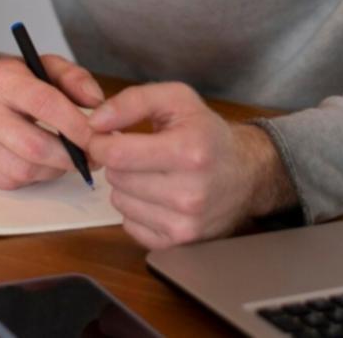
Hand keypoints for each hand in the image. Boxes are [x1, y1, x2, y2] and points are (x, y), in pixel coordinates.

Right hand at [0, 54, 104, 189]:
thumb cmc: (8, 82)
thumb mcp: (41, 66)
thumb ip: (74, 78)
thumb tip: (98, 103)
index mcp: (0, 79)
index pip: (45, 104)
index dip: (77, 125)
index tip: (99, 137)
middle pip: (35, 146)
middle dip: (70, 157)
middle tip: (90, 156)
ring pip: (23, 170)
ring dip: (53, 170)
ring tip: (65, 158)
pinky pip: (9, 182)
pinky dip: (31, 177)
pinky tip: (37, 162)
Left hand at [86, 82, 295, 248]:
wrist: (247, 172)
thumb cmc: (208, 134)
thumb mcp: (177, 99)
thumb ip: (132, 101)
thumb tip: (95, 122)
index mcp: (188, 151)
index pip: (118, 154)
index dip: (101, 142)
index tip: (105, 136)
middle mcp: (189, 192)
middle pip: (117, 177)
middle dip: (119, 161)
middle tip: (139, 152)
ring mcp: (184, 223)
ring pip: (120, 202)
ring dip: (127, 185)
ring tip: (152, 173)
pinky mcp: (179, 242)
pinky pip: (129, 225)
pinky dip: (136, 210)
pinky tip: (156, 195)